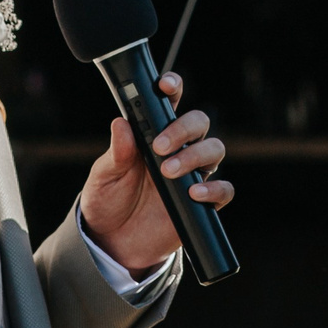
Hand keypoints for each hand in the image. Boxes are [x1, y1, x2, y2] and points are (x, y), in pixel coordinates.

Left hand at [80, 72, 232, 274]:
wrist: (113, 242)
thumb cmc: (108, 201)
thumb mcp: (104, 175)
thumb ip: (116, 152)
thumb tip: (121, 123)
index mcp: (153, 135)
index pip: (169, 103)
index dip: (173, 87)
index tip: (165, 85)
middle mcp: (178, 149)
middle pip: (199, 122)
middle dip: (183, 129)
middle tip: (159, 147)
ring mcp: (192, 174)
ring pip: (214, 149)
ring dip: (195, 156)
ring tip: (169, 172)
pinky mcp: (202, 202)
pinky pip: (223, 190)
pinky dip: (214, 189)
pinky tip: (194, 194)